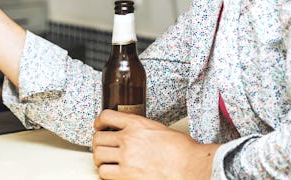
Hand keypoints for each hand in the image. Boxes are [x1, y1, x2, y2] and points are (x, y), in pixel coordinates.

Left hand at [92, 110, 218, 179]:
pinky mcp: (126, 175)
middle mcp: (128, 139)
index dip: (99, 122)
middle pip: (98, 138)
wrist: (191, 167)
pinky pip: (104, 173)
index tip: (99, 126)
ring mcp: (126, 157)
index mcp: (137, 124)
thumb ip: (141, 129)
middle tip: (103, 148)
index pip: (106, 116)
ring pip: (98, 156)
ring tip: (107, 162)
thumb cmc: (182, 151)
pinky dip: (106, 173)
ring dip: (101, 159)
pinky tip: (113, 173)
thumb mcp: (159, 129)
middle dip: (99, 144)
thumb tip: (133, 134)